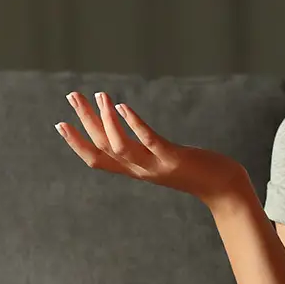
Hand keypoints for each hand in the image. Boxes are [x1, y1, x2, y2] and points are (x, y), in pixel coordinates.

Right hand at [55, 90, 246, 203]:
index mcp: (135, 170)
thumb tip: (136, 133)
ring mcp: (156, 166)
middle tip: (72, 95)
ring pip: (120, 146)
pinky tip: (123, 106)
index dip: (76, 143)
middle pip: (103, 147)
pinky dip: (133, 124)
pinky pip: (149, 141)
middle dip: (85, 121)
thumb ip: (148, 151)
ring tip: (99, 95)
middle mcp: (140, 170)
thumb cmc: (197, 171)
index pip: (96, 159)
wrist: (224, 188)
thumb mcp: (165, 161)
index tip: (60, 123)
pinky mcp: (174, 158)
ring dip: (106, 120)